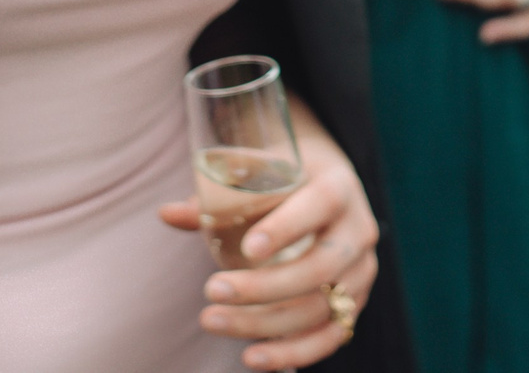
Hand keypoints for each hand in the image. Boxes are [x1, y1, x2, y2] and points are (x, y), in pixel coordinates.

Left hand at [158, 118, 379, 369]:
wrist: (326, 188)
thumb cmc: (284, 179)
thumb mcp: (260, 173)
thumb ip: (218, 197)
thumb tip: (167, 213)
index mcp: (338, 186)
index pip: (319, 205)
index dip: (287, 229)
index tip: (248, 249)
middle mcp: (359, 230)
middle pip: (319, 266)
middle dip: (264, 286)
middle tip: (211, 290)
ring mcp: (361, 271)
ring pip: (320, 307)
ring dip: (265, 323)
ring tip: (213, 321)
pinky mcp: (353, 303)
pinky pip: (330, 337)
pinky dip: (293, 352)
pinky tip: (252, 357)